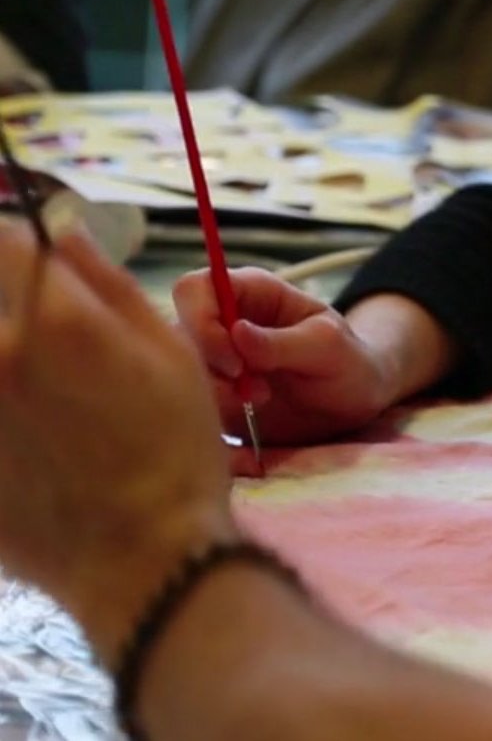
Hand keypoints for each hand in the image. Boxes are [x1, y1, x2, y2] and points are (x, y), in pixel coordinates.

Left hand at [0, 226, 234, 662]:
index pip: (6, 237)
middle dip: (5, 294)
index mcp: (57, 321)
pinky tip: (28, 430)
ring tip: (42, 388)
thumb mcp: (171, 352)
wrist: (146, 557)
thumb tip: (65, 230)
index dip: (22, 240)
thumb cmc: (178, 447)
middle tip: (44, 331)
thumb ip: (110, 283)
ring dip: (1, 353)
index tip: (36, 258)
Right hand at [172, 268, 396, 445]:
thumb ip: (284, 342)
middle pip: (176, 333)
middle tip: (255, 391)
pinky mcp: (214, 394)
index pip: (195, 288)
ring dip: (215, 395)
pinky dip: (214, 417)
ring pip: (180, 372)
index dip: (202, 322)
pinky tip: (252, 419)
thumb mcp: (328, 348)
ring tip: (261, 401)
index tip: (235, 363)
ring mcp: (215, 360)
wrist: (354, 405)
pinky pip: (191, 404)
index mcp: (251, 292)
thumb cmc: (348, 363)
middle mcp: (224, 321)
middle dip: (209, 368)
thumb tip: (237, 334)